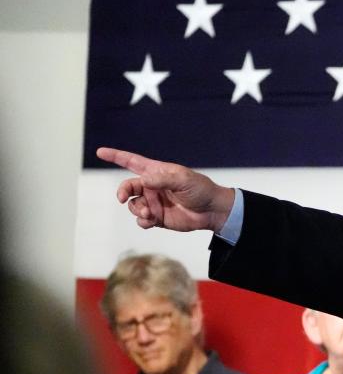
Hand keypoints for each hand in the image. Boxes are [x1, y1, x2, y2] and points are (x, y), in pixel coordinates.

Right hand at [96, 148, 234, 232]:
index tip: (100, 152)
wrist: (211, 211)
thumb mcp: (183, 180)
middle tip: (123, 198)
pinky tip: (151, 220)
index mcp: (157, 172)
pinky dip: (142, 221)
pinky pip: (141, 219)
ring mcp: (153, 202)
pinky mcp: (157, 217)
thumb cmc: (200, 190)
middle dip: (122, 192)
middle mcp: (152, 186)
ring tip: (149, 213)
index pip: (132, 162)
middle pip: (127, 187)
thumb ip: (163, 179)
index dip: (116, 156)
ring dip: (137, 209)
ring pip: (133, 205)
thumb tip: (143, 181)